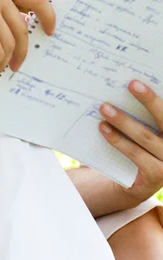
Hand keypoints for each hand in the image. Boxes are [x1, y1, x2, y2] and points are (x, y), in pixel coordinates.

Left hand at [99, 80, 162, 206]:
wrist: (135, 179)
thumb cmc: (141, 142)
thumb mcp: (146, 126)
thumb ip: (145, 111)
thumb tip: (131, 82)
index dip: (157, 97)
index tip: (143, 80)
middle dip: (150, 100)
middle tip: (132, 84)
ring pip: (146, 137)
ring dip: (124, 121)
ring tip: (104, 107)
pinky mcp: (157, 176)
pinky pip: (137, 155)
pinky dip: (118, 141)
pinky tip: (103, 129)